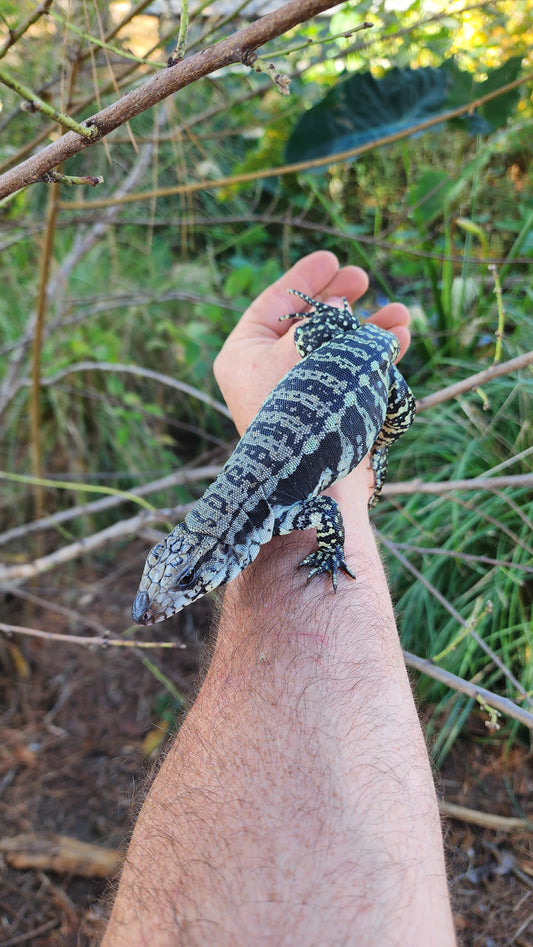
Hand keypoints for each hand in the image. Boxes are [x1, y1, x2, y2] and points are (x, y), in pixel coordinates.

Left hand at [213, 251, 410, 511]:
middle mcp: (265, 373)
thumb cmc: (301, 412)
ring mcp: (295, 394)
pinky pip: (347, 374)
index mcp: (244, 354)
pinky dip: (372, 356)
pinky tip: (400, 338)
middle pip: (305, 323)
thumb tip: (334, 306)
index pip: (273, 304)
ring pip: (333, 348)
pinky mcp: (322, 413)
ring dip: (368, 329)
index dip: (305, 279)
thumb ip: (318, 322)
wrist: (317, 485)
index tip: (333, 258)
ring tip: (401, 313)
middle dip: (341, 300)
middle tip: (365, 279)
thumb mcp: (306, 351)